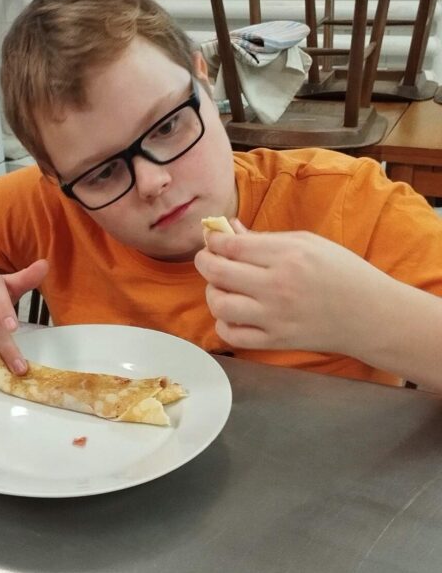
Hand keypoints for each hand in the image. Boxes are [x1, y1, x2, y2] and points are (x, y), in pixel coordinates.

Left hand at [194, 224, 391, 357]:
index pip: (231, 246)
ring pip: (219, 304)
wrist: (369, 314)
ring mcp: (274, 317)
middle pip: (217, 273)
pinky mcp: (275, 341)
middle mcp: (277, 287)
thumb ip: (264, 238)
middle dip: (203, 261)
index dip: (212, 240)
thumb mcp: (307, 242)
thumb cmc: (342, 273)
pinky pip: (232, 335)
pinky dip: (224, 322)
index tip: (211, 239)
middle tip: (207, 258)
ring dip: (212, 292)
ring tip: (222, 287)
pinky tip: (233, 313)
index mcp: (287, 256)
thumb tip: (227, 231)